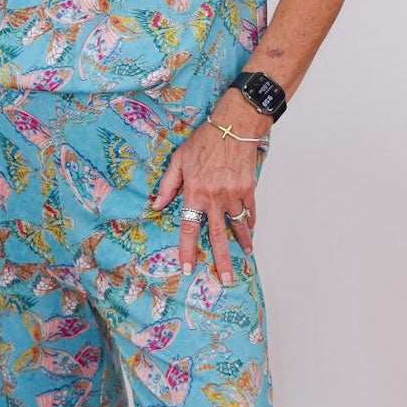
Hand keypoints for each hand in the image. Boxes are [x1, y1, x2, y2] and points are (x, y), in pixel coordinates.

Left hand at [149, 104, 264, 285]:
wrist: (234, 126)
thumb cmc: (204, 141)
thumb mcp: (179, 160)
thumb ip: (168, 185)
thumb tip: (156, 205)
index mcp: (194, 193)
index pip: (188, 228)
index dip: (187, 250)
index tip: (188, 267)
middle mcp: (214, 198)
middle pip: (217, 236)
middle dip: (221, 260)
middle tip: (225, 279)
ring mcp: (233, 195)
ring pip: (237, 226)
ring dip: (241, 243)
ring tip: (245, 256)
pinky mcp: (248, 188)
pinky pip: (249, 211)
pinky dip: (249, 223)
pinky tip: (250, 231)